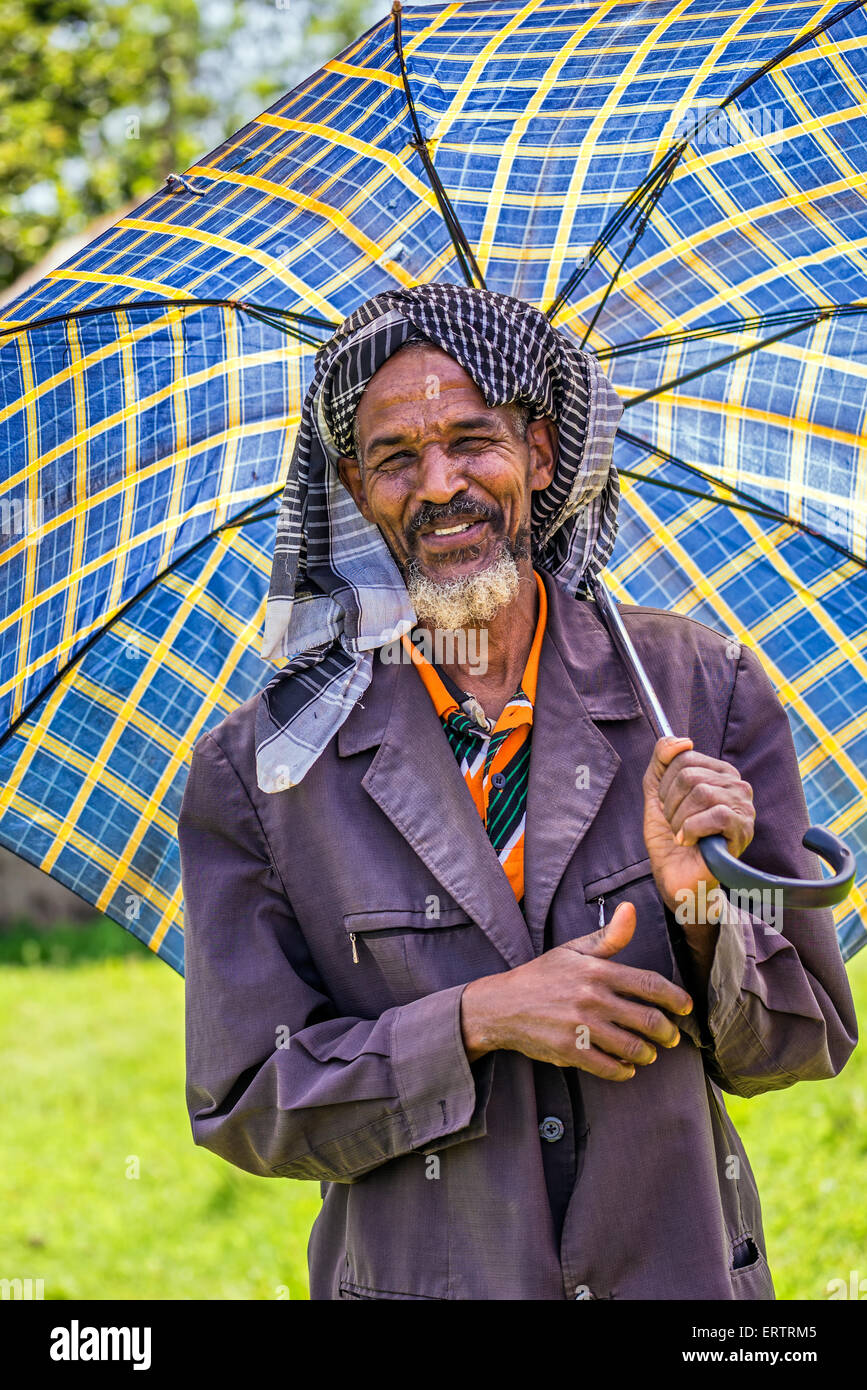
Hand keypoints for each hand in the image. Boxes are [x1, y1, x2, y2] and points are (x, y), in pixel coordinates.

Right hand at [460, 902, 692, 1078]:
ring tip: (649, 1053)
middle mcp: (593, 998)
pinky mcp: (570, 1051)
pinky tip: (626, 1066)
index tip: (686, 1007)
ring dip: (648, 1054)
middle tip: (671, 1037)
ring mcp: (581, 1027)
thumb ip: (608, 936)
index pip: (650, 984)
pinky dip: (624, 1070)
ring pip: (633, 1048)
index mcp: (598, 971)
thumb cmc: (543, 976)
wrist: (502, 1005)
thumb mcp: (573, 950)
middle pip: (649, 1021)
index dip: (676, 998)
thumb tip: (631, 910)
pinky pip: (609, 1067)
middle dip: (668, 1033)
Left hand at [642, 735, 754, 913]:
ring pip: (701, 793)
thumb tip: (681, 740)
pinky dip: (692, 830)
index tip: (669, 806)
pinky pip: (714, 814)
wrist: (676, 875)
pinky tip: (691, 841)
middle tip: (676, 824)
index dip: (665, 785)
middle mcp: (736, 785)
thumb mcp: (657, 791)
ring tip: (684, 834)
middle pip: (690, 775)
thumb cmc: (671, 836)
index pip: (684, 757)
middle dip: (671, 804)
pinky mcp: (744, 828)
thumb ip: (662, 759)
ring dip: (680, 819)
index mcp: (719, 772)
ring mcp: (744, 806)